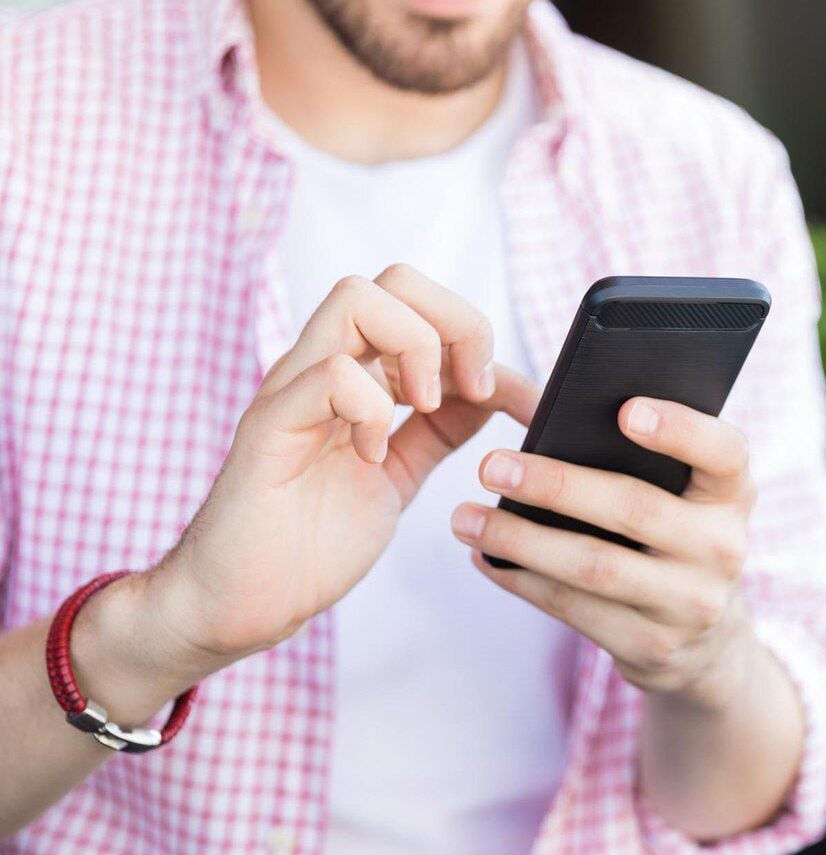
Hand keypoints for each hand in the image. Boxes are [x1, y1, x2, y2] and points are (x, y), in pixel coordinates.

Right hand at [145, 264, 539, 677]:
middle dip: (457, 323)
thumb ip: (439, 430)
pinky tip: (370, 456)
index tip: (518, 402)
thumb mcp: (400, 474)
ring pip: (357, 299)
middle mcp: (322, 368)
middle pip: (395, 281)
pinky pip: (329, 373)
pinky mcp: (269, 427)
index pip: (421, 304)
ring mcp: (293, 391)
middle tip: (474, 391)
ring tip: (427, 410)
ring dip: (416, 349)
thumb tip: (493, 391)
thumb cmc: (312, 541)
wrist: (246, 603)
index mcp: (356, 375)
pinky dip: (370, 407)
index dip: (481, 340)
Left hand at [451, 397, 759, 709]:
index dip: (679, 429)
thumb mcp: (686, 497)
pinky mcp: (653, 647)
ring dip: (521, 540)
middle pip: (635, 509)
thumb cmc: (675, 536)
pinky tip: (486, 557)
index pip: (723, 451)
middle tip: (490, 466)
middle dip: (556, 486)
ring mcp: (691, 603)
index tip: (625, 410)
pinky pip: (575, 610)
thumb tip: (541, 416)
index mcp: (732, 492)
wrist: (707, 642)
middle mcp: (723, 547)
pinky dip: (523, 581)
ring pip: (594, 567)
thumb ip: (644, 458)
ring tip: (465, 518)